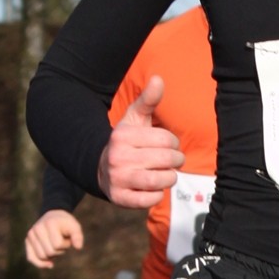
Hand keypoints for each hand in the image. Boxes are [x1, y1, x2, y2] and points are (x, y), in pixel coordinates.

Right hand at [25, 209, 83, 267]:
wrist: (53, 217)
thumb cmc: (66, 224)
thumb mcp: (75, 227)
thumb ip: (78, 236)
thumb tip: (78, 247)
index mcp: (49, 223)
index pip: (57, 245)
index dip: (65, 244)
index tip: (67, 238)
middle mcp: (37, 228)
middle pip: (49, 252)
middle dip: (59, 250)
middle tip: (61, 241)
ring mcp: (31, 235)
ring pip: (42, 257)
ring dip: (51, 256)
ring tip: (54, 245)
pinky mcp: (27, 241)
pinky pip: (31, 258)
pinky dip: (40, 264)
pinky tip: (50, 264)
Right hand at [98, 74, 183, 206]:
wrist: (102, 169)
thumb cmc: (127, 142)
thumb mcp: (134, 119)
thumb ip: (148, 100)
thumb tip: (159, 79)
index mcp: (123, 135)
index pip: (166, 140)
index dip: (173, 143)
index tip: (169, 146)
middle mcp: (118, 157)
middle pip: (166, 160)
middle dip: (176, 161)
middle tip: (174, 161)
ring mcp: (118, 179)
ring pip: (159, 180)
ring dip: (169, 178)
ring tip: (167, 174)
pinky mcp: (120, 198)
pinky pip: (150, 199)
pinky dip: (158, 195)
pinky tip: (154, 187)